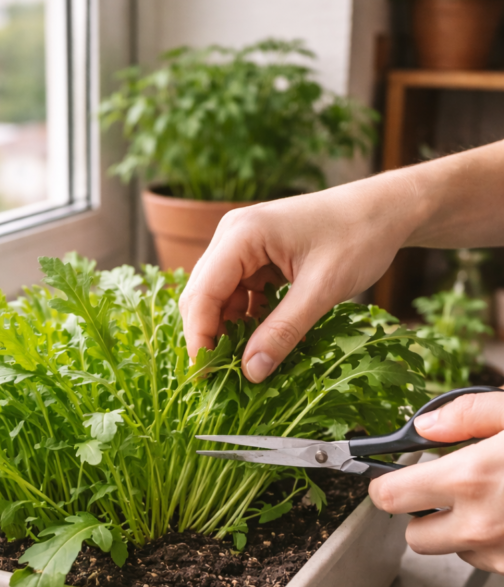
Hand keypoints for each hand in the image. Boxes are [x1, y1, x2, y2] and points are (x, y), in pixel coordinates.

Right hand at [179, 177, 420, 381]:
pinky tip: (264, 340)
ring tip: (247, 363)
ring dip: (230, 330)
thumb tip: (251, 371)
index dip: (200, 339)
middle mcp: (233, 235)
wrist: (386, 209)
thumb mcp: (322, 289)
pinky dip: (247, 319)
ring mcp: (243, 244)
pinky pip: (239, 293)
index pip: (202, 295)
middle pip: (203, 296)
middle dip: (211, 337)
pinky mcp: (257, 255)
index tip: (208, 377)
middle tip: (225, 377)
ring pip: (219, 298)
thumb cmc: (359, 236)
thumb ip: (284, 331)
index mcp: (242, 234)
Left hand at [369, 391, 503, 573]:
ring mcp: (499, 553)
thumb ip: (469, 414)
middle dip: (422, 514)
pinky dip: (491, 543)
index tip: (386, 479)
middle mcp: (480, 524)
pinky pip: (486, 561)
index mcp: (472, 478)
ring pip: (453, 551)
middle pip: (414, 536)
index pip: (390, 496)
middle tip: (446, 490)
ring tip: (492, 501)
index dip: (383, 485)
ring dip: (460, 531)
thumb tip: (426, 426)